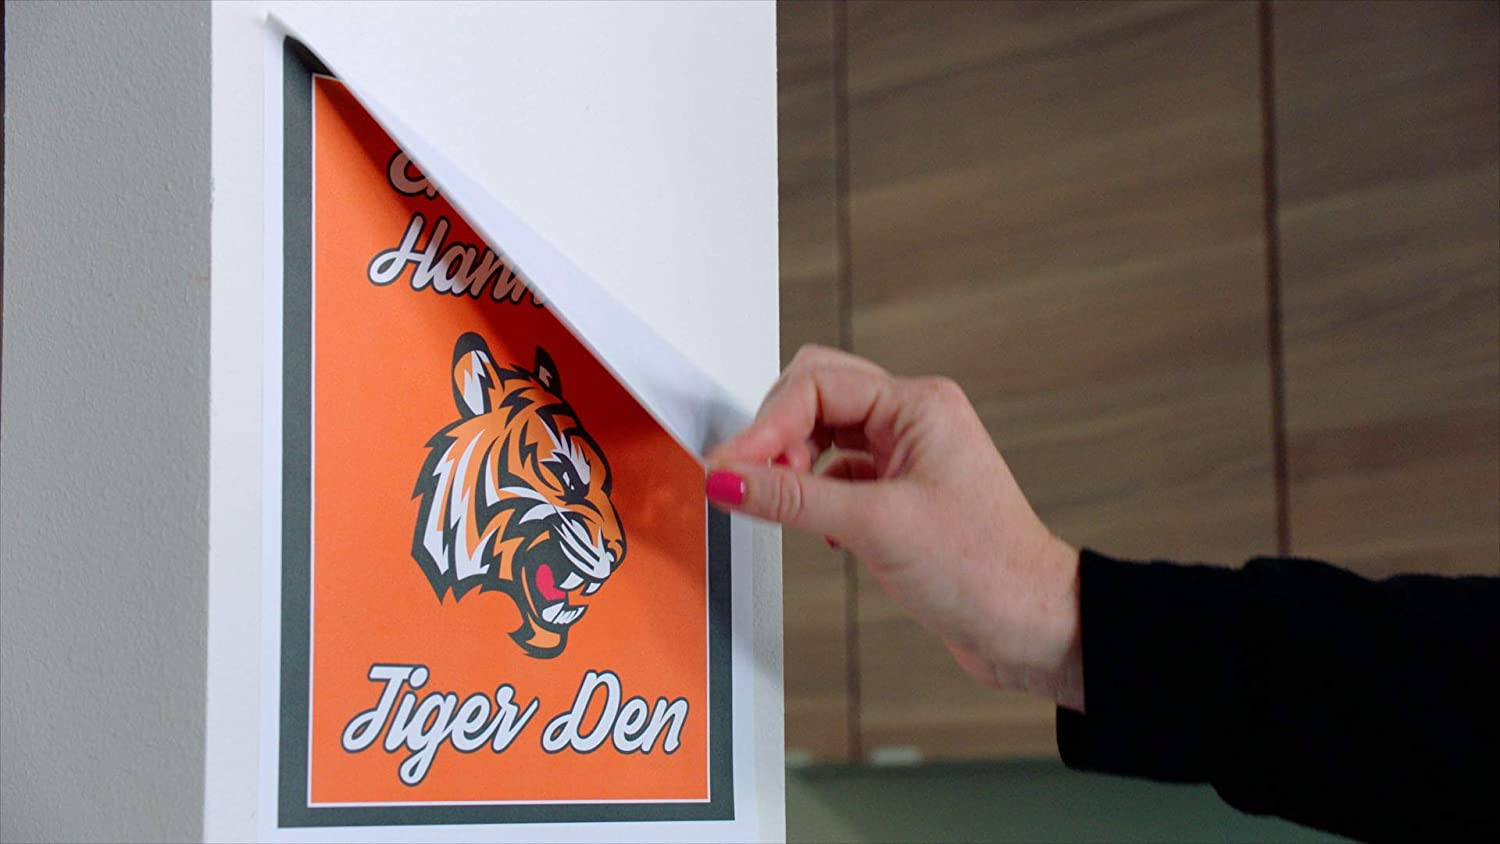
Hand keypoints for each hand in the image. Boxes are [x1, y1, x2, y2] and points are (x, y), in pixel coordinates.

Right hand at [706, 345, 1083, 710]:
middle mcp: (914, 421)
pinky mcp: (901, 495)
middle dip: (777, 434)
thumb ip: (793, 498)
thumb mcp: (875, 526)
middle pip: (816, 396)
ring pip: (824, 435)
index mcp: (919, 405)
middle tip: (751, 479)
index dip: (765, 426)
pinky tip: (817, 527)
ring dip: (794, 465)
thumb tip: (729, 477)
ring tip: (781, 504)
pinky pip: (838, 474)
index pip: (816, 386)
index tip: (728, 467)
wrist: (1031, 626)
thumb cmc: (987, 570)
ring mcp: (908, 457)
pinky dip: (815, 495)